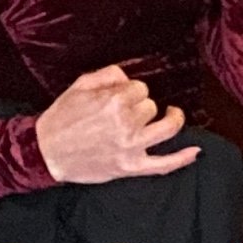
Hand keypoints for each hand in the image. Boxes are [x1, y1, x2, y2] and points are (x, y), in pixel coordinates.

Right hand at [33, 64, 198, 184]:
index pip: (140, 88)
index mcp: (113, 101)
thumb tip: (128, 77)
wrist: (47, 151)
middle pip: (151, 106)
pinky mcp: (131, 167)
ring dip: (172, 119)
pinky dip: (182, 158)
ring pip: (166, 128)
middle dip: (141, 105)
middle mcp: (126, 123)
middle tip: (125, 111)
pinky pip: (164, 165)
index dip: (131, 90)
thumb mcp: (79, 85)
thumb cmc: (62, 117)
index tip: (120, 96)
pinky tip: (195, 151)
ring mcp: (131, 147)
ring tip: (171, 115)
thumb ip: (108, 74)